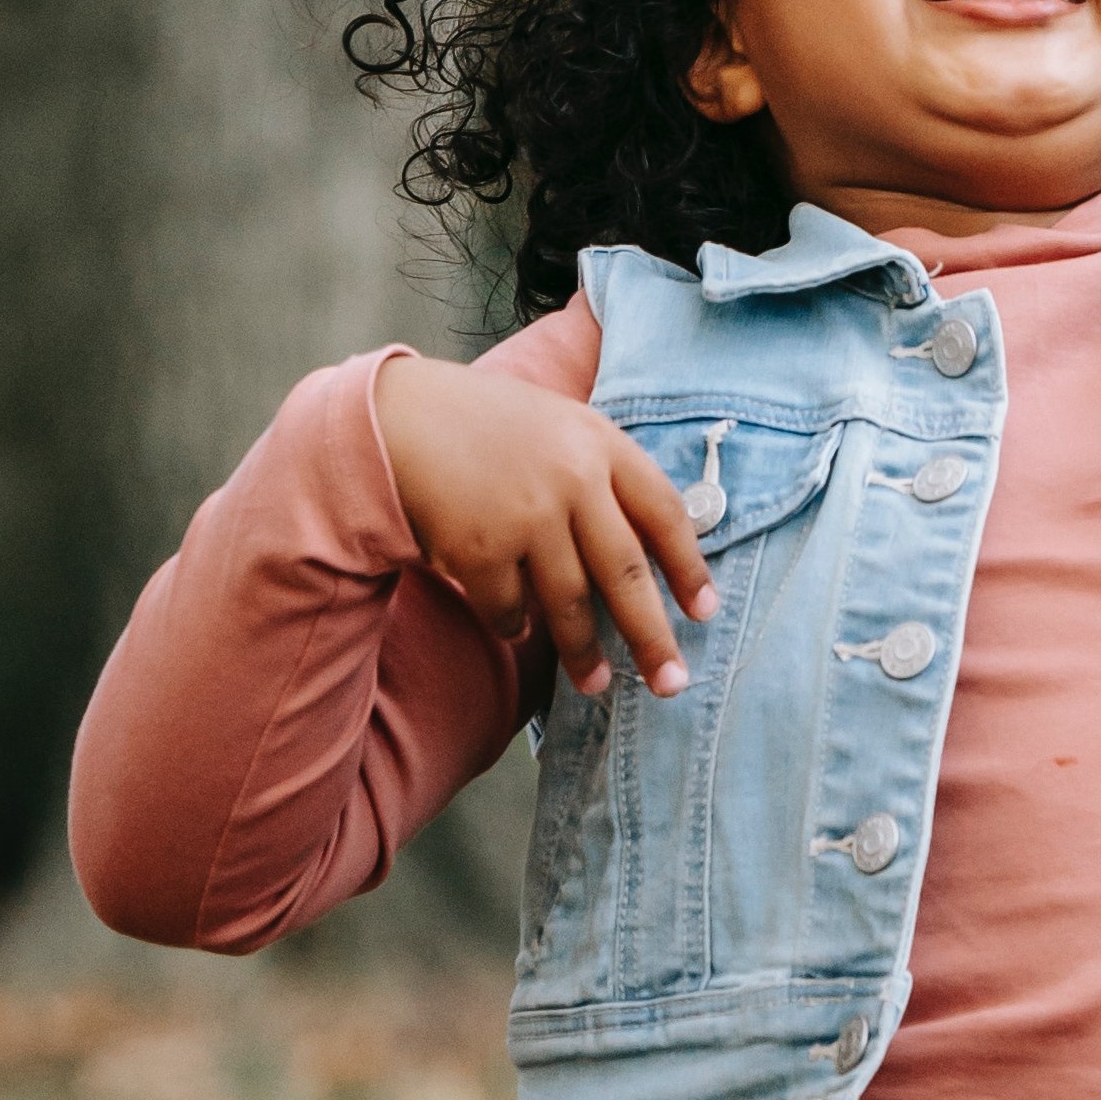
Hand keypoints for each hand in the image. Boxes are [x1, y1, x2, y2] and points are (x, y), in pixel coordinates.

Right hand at [372, 354, 716, 700]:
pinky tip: (518, 632)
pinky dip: (514, 626)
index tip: (704, 612)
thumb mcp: (560, 424)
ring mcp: (526, 515)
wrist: (396, 416)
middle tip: (672, 683)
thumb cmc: (487, 423)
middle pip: (626, 573)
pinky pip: (509, 608)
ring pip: (570, 603)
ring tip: (598, 683)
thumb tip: (651, 543)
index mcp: (602, 443)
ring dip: (584, 652)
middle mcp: (573, 479)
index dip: (689, 568)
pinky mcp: (479, 547)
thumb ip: (604, 471)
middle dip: (652, 636)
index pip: (665, 514)